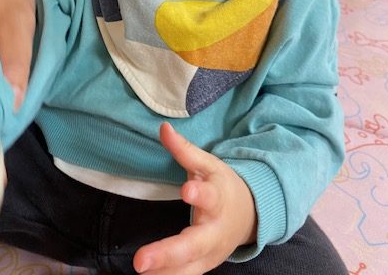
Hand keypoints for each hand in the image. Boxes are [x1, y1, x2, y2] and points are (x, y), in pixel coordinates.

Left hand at [133, 123, 256, 274]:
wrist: (248, 216)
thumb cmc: (222, 186)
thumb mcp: (208, 165)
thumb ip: (184, 149)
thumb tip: (163, 128)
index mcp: (218, 200)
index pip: (210, 196)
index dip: (199, 194)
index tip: (186, 190)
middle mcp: (215, 231)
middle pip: (192, 245)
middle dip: (167, 254)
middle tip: (141, 261)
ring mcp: (209, 254)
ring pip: (187, 269)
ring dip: (164, 272)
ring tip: (139, 273)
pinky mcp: (202, 267)